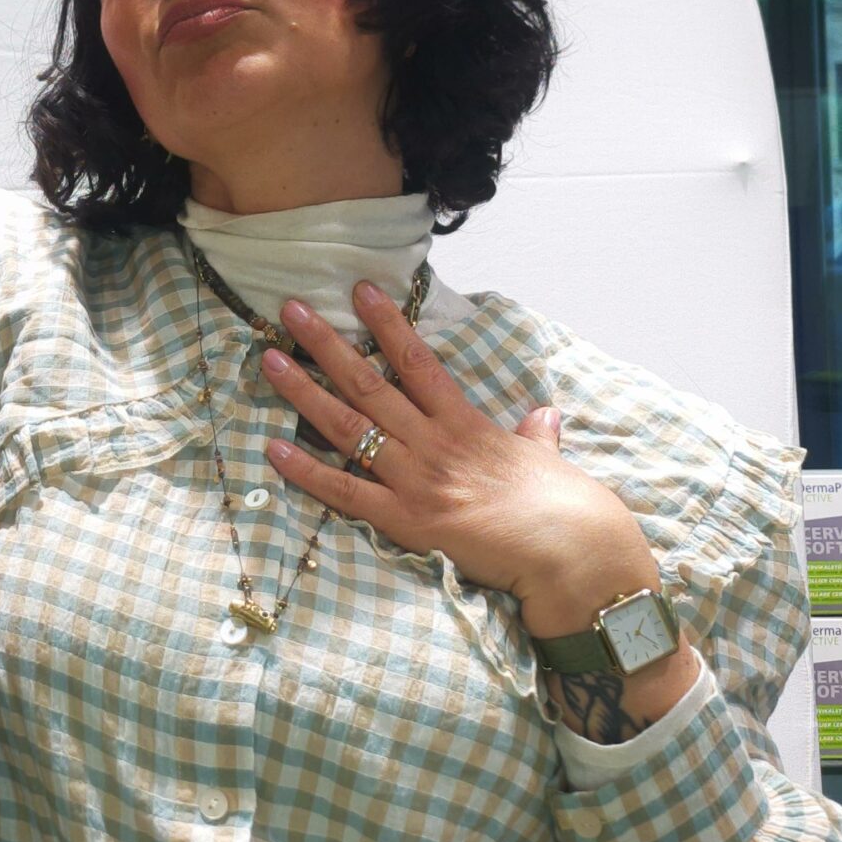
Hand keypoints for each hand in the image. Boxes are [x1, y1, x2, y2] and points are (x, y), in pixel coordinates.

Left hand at [255, 281, 659, 637]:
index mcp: (466, 424)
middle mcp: (434, 443)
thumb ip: (536, 437)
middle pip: (370, 383)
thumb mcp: (548, 460)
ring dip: (304, 392)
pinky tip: (273, 449)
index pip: (418, 361)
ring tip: (270, 360)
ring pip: (349, 427)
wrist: (571, 552)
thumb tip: (544, 417)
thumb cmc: (565, 508)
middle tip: (290, 310)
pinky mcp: (405, 521)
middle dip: (327, 344)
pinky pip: (346, 492)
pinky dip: (308, 471)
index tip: (359, 290)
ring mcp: (416, 480)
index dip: (386, 323)